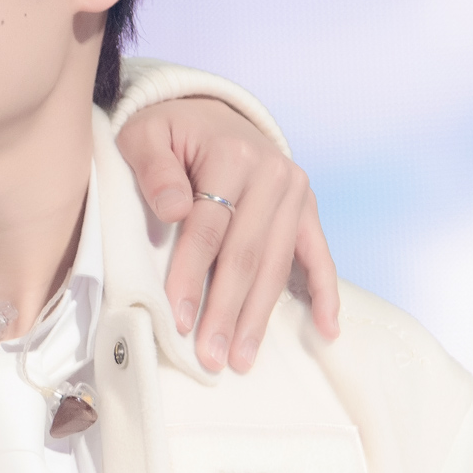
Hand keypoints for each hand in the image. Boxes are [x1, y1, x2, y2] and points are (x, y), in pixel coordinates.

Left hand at [114, 95, 339, 371]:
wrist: (211, 114)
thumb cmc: (171, 131)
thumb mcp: (145, 134)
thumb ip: (153, 168)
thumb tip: (173, 209)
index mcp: (233, 155)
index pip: (209, 227)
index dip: (191, 275)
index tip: (177, 319)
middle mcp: (273, 174)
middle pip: (246, 254)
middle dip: (226, 310)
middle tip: (211, 356)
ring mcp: (296, 193)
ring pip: (277, 264)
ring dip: (260, 316)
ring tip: (241, 358)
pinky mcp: (307, 209)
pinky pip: (319, 255)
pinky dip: (325, 293)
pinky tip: (326, 330)